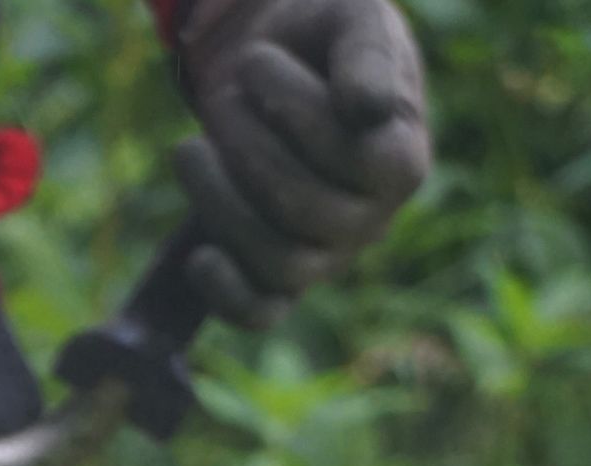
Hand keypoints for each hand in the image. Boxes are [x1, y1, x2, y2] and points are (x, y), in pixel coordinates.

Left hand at [173, 0, 430, 325]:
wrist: (272, 64)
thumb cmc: (319, 37)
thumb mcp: (352, 19)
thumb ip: (367, 52)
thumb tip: (365, 109)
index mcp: (401, 159)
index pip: (355, 161)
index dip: (296, 112)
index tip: (256, 62)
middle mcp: (370, 220)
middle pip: (306, 211)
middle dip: (248, 147)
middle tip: (223, 98)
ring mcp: (327, 257)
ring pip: (279, 262)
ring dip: (220, 203)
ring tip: (189, 149)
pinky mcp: (282, 281)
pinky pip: (261, 312)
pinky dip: (227, 294)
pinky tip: (198, 258)